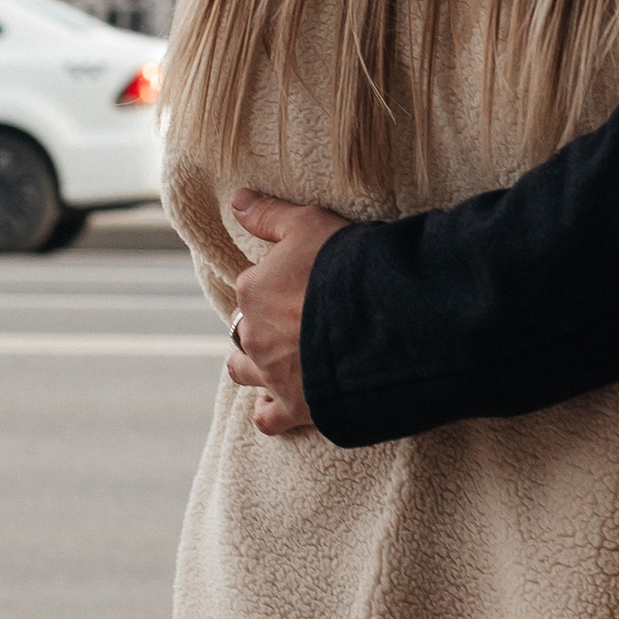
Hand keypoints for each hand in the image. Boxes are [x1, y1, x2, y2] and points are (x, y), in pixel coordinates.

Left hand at [224, 189, 347, 436]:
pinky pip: (267, 417)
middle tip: (293, 322)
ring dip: (255, 366)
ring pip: (245, 372)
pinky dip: (269, 411)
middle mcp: (254, 335)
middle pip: (244, 331)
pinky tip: (278, 404)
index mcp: (253, 291)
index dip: (275, 287)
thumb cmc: (347, 267)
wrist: (382, 323)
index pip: (251, 289)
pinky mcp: (294, 407)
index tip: (299, 287)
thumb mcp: (310, 225)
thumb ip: (269, 215)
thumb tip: (237, 200)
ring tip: (277, 360)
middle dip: (261, 328)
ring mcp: (271, 374)